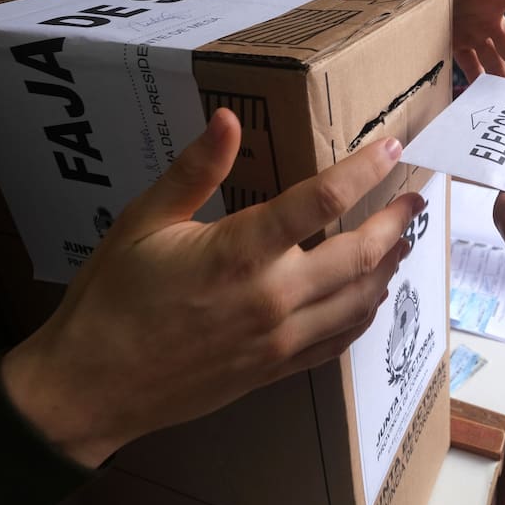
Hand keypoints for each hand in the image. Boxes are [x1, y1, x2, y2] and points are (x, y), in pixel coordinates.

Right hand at [1, 109, 423, 466]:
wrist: (90, 388)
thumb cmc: (111, 299)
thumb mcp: (143, 221)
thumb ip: (194, 170)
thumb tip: (228, 116)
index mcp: (240, 251)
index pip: (324, 200)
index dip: (366, 168)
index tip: (393, 147)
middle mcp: (272, 296)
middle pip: (361, 255)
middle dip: (395, 222)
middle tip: (413, 199)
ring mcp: (279, 338)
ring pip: (360, 301)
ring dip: (388, 267)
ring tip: (401, 242)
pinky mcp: (276, 369)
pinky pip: (338, 340)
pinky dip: (363, 313)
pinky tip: (369, 296)